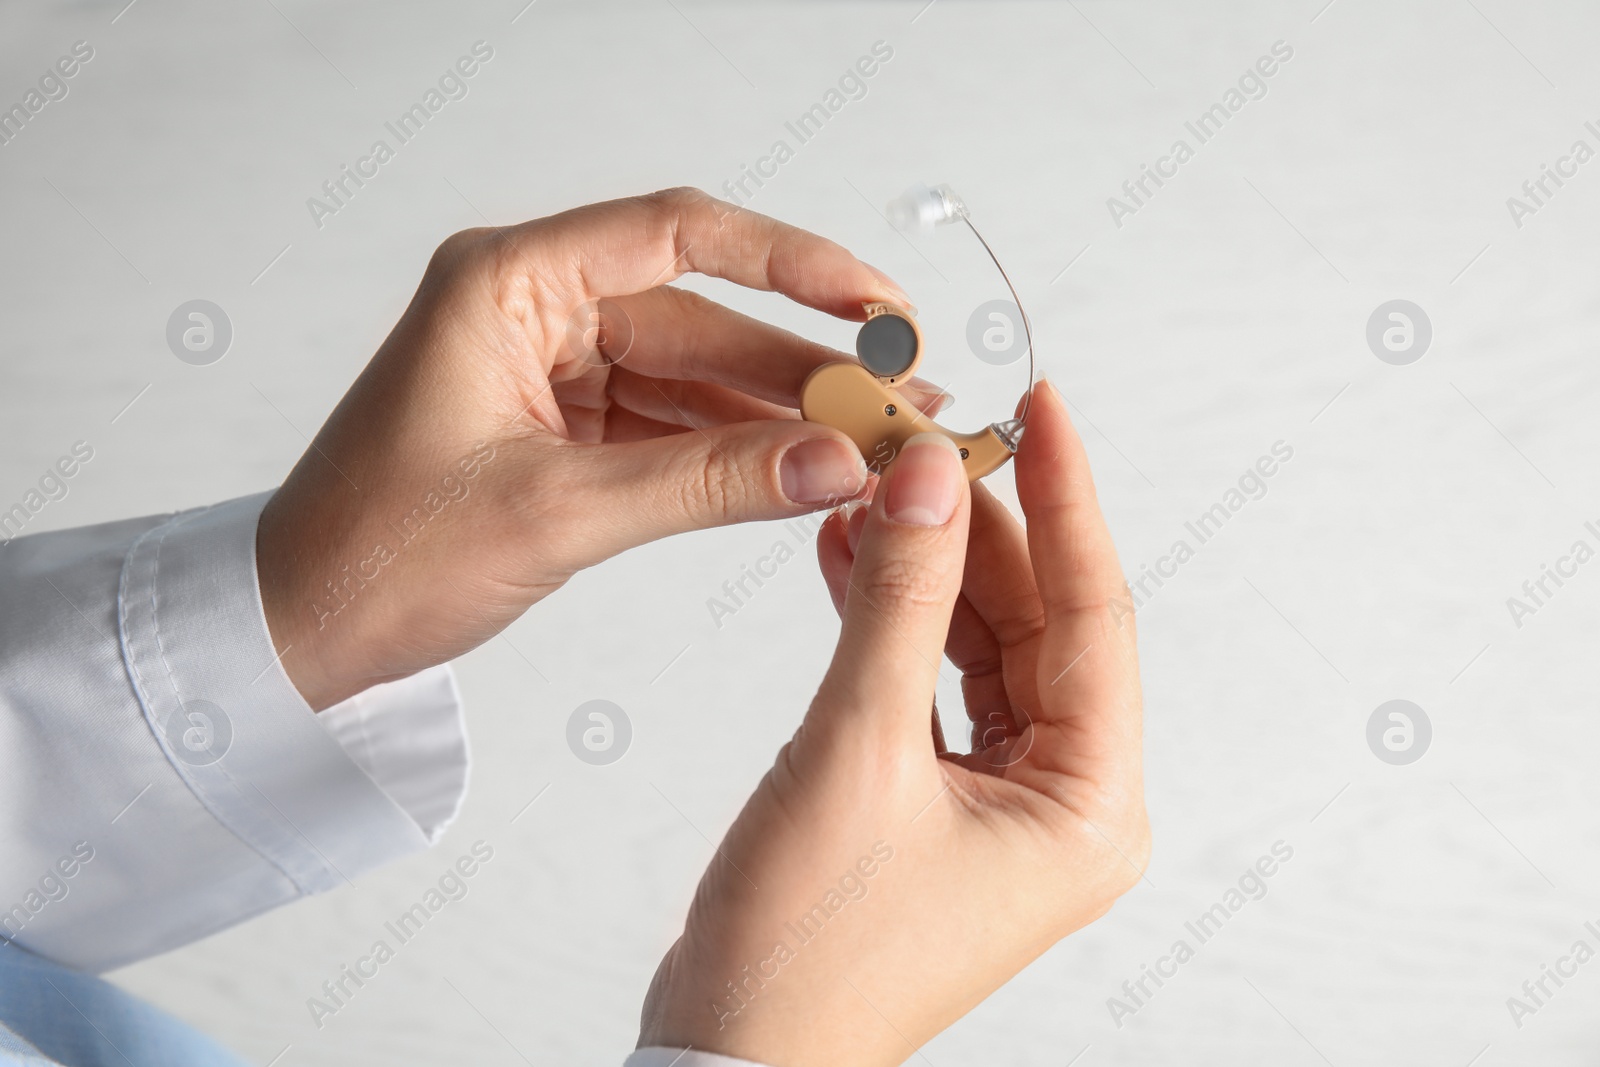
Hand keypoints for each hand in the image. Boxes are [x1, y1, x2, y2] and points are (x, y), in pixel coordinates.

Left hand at [256, 188, 943, 709]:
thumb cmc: (377, 556)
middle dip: (804, 360)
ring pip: (695, 371)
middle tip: (903, 397)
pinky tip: (807, 466)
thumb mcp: (558, 512)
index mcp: (506, 282)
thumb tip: (836, 460)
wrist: (300, 632)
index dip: (792, 262)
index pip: (676, 236)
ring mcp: (549, 366)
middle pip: (701, 313)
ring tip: (878, 437)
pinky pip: (670, 421)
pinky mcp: (562, 423)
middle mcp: (532, 306)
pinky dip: (735, 448)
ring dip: (781, 408)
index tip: (878, 304)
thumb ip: (708, 482)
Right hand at [637, 382, 1147, 1065]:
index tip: (1044, 408)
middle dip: (981, 527)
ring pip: (985, 645)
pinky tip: (855, 557)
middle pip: (1038, 622)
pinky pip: (938, 682)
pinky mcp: (943, 801)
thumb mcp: (858, 747)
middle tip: (928, 435)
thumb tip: (927, 478)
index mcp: (1087, 804)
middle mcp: (1064, 802)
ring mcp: (1004, 803)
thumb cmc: (809, 949)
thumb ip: (899, 600)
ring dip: (931, 568)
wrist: (737, 1055)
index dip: (1066, 499)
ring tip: (877, 484)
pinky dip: (898, 620)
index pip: (1094, 613)